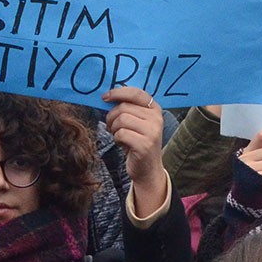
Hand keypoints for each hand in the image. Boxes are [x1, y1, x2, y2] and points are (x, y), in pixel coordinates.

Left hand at [104, 86, 167, 213]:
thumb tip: (107, 96)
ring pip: (121, 119)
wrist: (147, 168)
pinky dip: (116, 138)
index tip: (105, 98)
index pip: (135, 92)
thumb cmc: (137, 142)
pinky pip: (121, 133)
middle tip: (112, 127)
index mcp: (154, 109)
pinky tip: (122, 144)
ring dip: (114, 128)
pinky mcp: (145, 144)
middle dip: (111, 116)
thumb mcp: (136, 121)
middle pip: (124, 107)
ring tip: (118, 135)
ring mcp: (152, 131)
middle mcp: (156, 118)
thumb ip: (128, 108)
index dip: (117, 93)